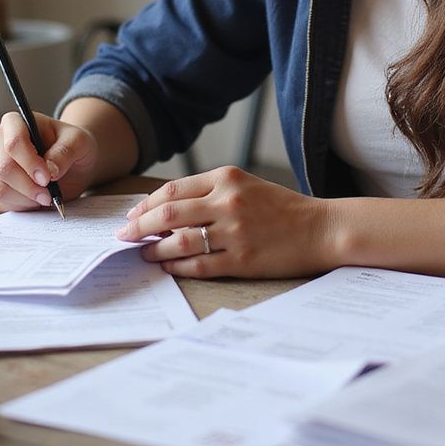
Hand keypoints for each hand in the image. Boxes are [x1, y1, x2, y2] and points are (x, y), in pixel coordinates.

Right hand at [0, 111, 97, 212]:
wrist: (67, 162)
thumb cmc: (70, 146)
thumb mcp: (79, 142)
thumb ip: (66, 151)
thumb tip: (50, 170)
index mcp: (15, 122)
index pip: (14, 143)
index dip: (30, 164)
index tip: (48, 178)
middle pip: (3, 169)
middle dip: (28, 187)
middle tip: (48, 195)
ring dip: (24, 199)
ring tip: (43, 197)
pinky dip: (16, 207)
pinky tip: (32, 200)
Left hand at [115, 166, 334, 278]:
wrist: (320, 228)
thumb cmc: (282, 208)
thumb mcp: (246, 186)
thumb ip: (209, 193)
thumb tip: (165, 210)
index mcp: (227, 178)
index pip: (173, 190)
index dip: (146, 205)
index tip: (132, 216)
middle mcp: (228, 202)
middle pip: (168, 214)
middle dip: (139, 227)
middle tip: (124, 236)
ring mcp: (234, 232)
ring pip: (178, 241)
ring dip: (154, 250)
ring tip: (144, 254)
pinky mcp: (241, 259)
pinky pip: (198, 265)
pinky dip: (176, 267)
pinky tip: (167, 267)